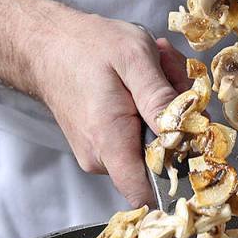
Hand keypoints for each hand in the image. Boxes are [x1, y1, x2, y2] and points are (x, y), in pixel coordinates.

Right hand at [0, 0, 189, 207]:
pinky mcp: (102, 147)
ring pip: (152, 146)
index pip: (148, 193)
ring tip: (153, 71)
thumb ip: (160, 98)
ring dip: (165, 109)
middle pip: (160, 162)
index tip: (193, 137)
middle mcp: (102, 160)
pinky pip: (139, 138)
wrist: (44, 44)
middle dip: (177, 122)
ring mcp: (100, 156)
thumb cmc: (87, 46)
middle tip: (169, 77)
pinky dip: (149, 109)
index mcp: (110, 143)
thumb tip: (189, 132)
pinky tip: (142, 80)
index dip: (179, 174)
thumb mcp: (134, 58)